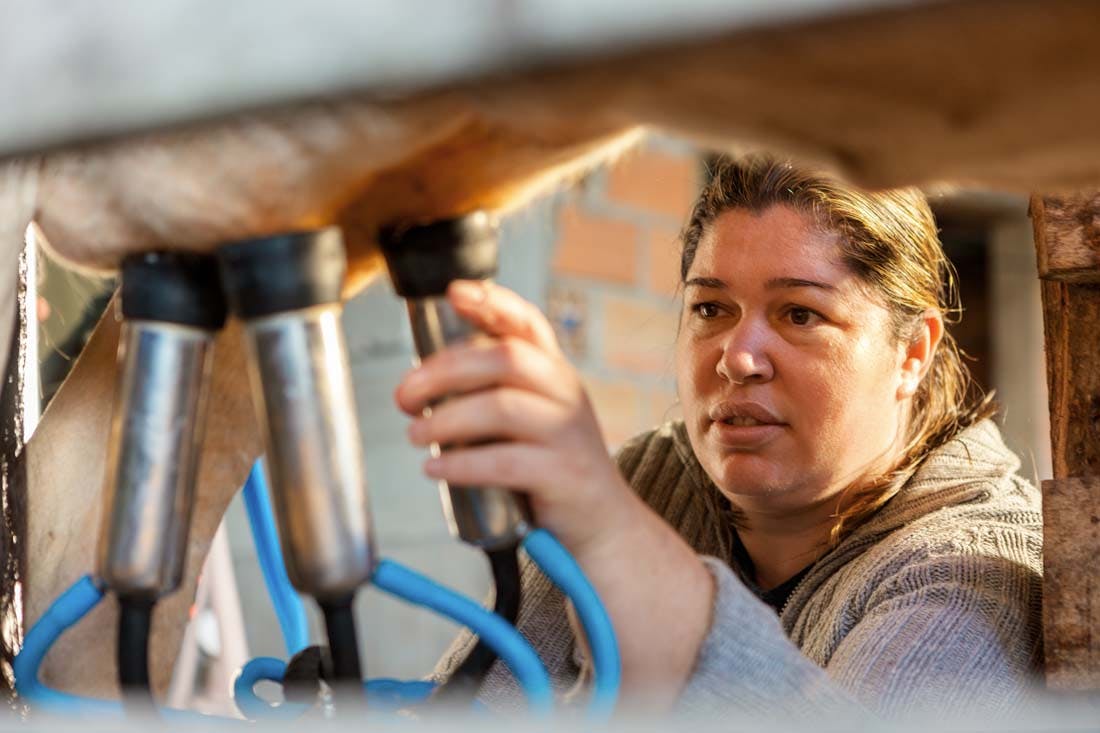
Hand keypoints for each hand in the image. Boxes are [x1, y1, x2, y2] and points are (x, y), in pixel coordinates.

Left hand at [394, 280, 716, 704]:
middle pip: (503, 359)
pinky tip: (436, 470)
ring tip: (415, 434)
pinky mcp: (564, 475)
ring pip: (502, 407)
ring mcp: (568, 434)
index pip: (527, 324)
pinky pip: (504, 462)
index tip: (453, 292)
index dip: (492, 302)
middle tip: (404, 396)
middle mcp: (566, 394)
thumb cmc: (551, 469)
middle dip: (444, 371)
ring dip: (447, 419)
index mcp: (555, 373)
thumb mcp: (532, 419)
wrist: (602, 527)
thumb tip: (420, 381)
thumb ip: (492, 393)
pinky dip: (462, 464)